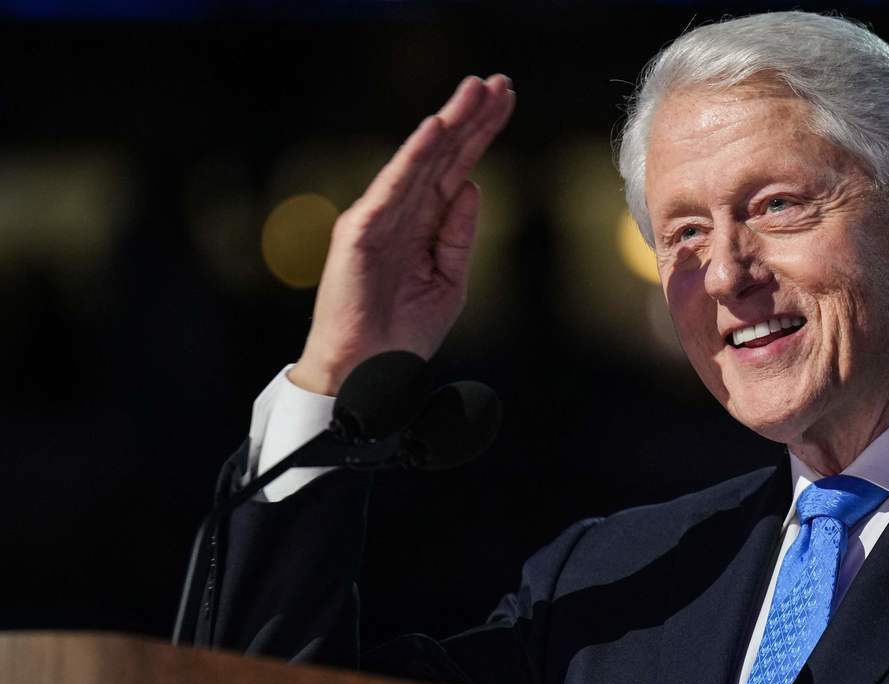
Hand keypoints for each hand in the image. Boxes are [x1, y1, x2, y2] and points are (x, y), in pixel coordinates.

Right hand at [290, 74, 515, 394]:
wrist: (370, 373)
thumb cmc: (403, 332)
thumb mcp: (448, 280)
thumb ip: (458, 235)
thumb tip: (471, 186)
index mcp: (422, 224)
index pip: (456, 168)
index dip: (480, 134)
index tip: (506, 101)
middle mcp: (399, 213)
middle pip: (441, 156)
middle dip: (471, 118)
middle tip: (499, 82)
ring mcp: (378, 219)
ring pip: (419, 163)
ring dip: (448, 124)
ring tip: (474, 92)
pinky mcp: (360, 233)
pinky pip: (391, 189)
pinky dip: (412, 158)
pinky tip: (434, 131)